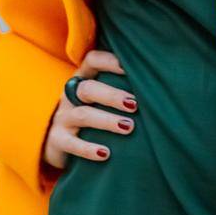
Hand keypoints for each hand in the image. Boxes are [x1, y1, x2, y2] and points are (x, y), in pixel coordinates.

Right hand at [40, 47, 137, 179]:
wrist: (56, 140)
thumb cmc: (91, 113)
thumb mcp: (99, 98)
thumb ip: (120, 89)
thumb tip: (159, 88)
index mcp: (83, 78)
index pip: (92, 60)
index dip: (109, 61)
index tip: (129, 67)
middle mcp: (70, 95)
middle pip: (88, 88)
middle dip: (112, 95)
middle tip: (135, 105)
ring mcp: (62, 117)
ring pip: (83, 115)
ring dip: (107, 121)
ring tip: (128, 127)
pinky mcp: (56, 139)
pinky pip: (71, 144)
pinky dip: (88, 149)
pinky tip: (106, 153)